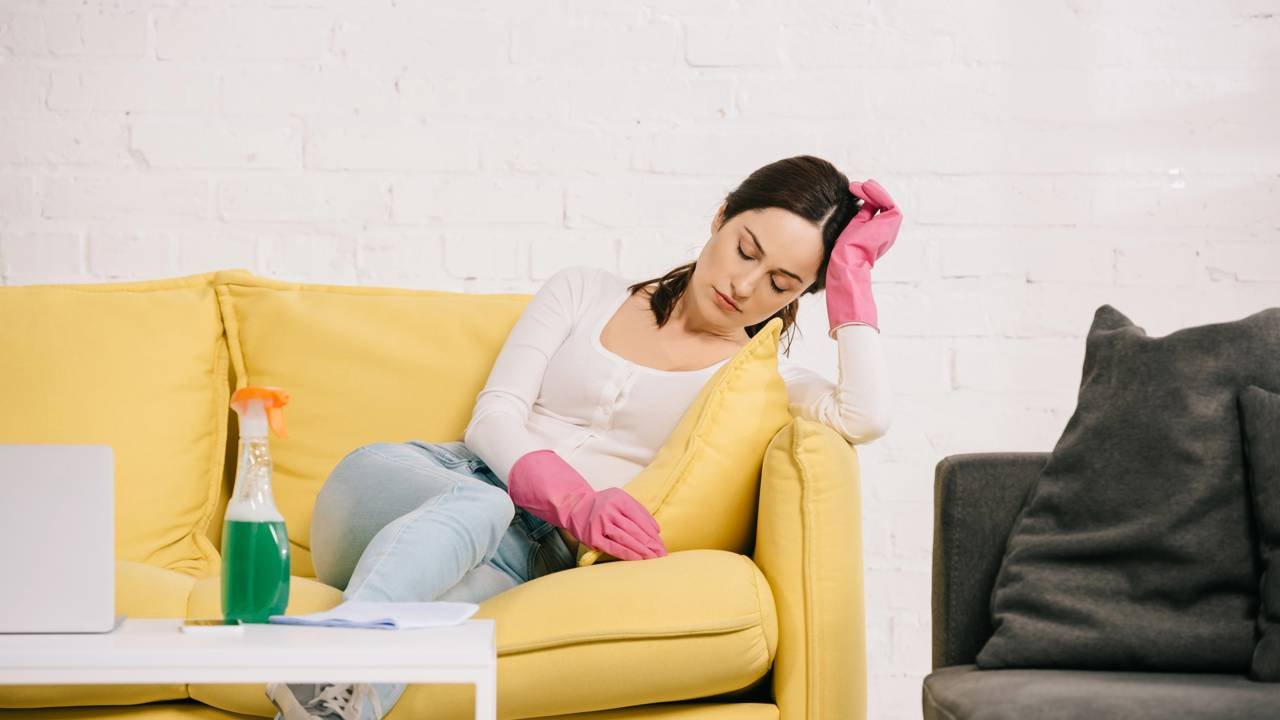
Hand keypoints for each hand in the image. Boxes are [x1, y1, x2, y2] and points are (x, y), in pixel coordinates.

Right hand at [507, 449, 666, 560]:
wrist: (574, 507)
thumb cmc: (603, 505)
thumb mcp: (620, 499)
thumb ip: (638, 511)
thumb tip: (656, 529)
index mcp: (619, 499)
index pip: (640, 516)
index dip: (652, 531)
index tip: (662, 543)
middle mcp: (609, 510)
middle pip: (635, 529)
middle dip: (651, 543)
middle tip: (662, 554)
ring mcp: (600, 523)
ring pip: (626, 538)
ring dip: (642, 550)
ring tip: (654, 559)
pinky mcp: (593, 537)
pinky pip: (613, 547)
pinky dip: (627, 554)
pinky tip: (638, 560)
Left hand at [825, 178, 901, 335]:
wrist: (845, 263)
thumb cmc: (841, 253)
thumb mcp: (847, 231)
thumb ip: (853, 219)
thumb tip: (850, 204)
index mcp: (876, 236)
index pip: (874, 211)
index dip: (864, 199)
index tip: (850, 191)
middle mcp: (886, 232)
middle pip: (881, 204)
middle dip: (868, 192)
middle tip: (853, 186)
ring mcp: (890, 227)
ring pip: (884, 201)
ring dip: (870, 190)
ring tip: (855, 186)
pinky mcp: (891, 222)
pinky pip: (886, 201)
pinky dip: (875, 192)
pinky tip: (860, 188)